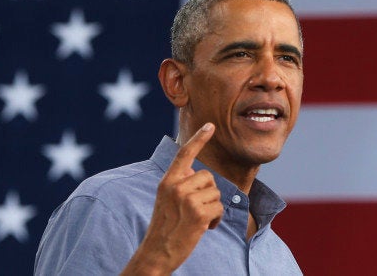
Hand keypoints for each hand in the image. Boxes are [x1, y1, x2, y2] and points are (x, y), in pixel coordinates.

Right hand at [121, 123, 223, 274]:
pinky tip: (204, 228)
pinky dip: (216, 220)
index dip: (199, 139)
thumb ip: (180, 183)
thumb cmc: (165, 226)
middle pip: (208, 177)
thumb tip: (196, 172)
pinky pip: (219, 208)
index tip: (210, 125)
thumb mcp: (166, 199)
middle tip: (195, 209)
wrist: (157, 251)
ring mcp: (187, 200)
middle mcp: (176, 187)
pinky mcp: (198, 214)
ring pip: (216, 193)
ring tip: (198, 220)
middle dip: (208, 193)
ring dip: (212, 207)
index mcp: (167, 181)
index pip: (185, 154)